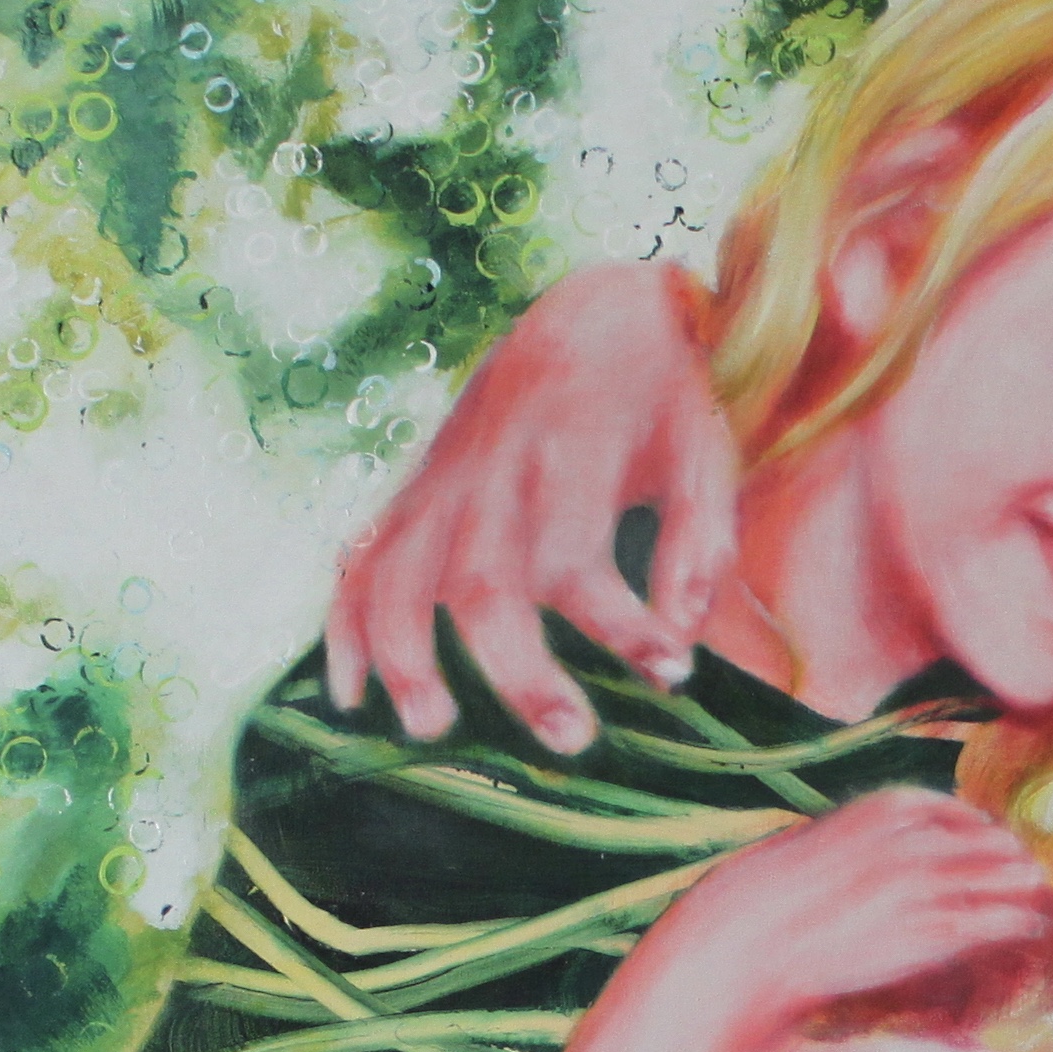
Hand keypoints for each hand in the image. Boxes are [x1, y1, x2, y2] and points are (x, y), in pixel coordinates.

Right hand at [325, 262, 734, 753]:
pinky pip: (358, 558)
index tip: (675, 673)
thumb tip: (682, 640)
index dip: (623, 628)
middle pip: (480, 586)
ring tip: (434, 730)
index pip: (579, 561)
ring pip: (394, 574)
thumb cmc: (669, 397)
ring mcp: (441, 480)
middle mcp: (491, 472)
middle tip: (571, 742)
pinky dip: (345, 624)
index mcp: (567, 457)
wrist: (599, 310)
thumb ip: (699, 545)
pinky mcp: (417, 490)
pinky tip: (351, 695)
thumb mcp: (706, 454)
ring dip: (404, 655)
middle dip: (518, 671)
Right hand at [663, 788, 1052, 1044]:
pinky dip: (1021, 922)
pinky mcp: (938, 929)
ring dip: (1027, 892)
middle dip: (1013, 865)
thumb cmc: (787, 893)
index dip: (987, 841)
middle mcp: (923, 837)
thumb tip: (906, 845)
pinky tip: (1033, 928)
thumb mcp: (835, 840)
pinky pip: (1001, 920)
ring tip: (1038, 904)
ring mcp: (934, 883)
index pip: (966, 818)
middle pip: (996, 846)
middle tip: (1026, 882)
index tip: (996, 855)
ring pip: (1008, 879)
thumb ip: (878, 836)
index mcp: (897, 806)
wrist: (761, 932)